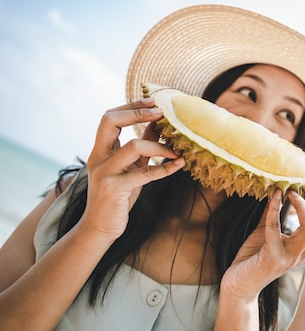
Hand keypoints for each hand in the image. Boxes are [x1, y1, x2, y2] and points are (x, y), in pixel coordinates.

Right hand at [80, 98, 184, 241]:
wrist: (99, 228)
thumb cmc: (117, 196)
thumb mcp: (130, 167)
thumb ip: (141, 146)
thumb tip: (157, 124)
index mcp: (100, 150)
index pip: (109, 117)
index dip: (131, 106)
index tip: (153, 102)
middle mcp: (98, 157)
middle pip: (110, 121)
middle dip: (137, 112)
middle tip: (161, 113)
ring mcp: (104, 173)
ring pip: (132, 146)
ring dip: (159, 146)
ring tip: (176, 151)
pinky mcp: (114, 190)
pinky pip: (144, 173)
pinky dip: (165, 168)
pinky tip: (179, 165)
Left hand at [221, 190, 304, 300]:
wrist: (237, 286)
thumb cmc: (251, 260)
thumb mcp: (265, 233)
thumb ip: (273, 216)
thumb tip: (276, 193)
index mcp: (303, 249)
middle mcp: (300, 254)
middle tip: (300, 193)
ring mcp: (288, 257)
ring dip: (302, 206)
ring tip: (290, 194)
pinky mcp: (272, 258)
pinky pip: (276, 229)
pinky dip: (274, 209)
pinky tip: (273, 197)